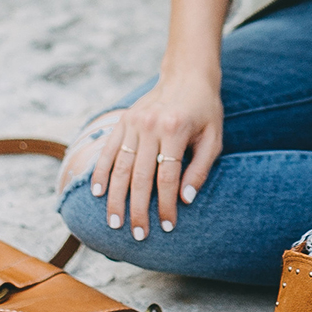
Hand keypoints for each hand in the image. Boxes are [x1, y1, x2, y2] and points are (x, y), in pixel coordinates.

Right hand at [91, 70, 222, 238]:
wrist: (187, 75)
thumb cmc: (205, 110)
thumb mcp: (213, 138)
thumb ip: (200, 169)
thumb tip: (185, 200)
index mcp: (175, 129)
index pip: (167, 177)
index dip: (165, 205)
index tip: (167, 226)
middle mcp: (151, 126)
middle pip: (140, 177)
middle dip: (138, 210)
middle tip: (137, 235)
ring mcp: (133, 123)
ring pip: (120, 167)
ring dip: (116, 198)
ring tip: (114, 223)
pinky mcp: (122, 121)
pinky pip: (108, 151)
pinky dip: (101, 172)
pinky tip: (99, 193)